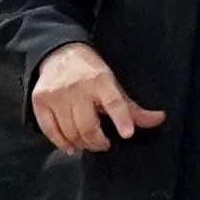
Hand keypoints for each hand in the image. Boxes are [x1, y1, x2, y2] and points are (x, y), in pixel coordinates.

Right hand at [30, 42, 165, 153]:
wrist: (59, 53)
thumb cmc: (91, 73)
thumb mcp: (113, 84)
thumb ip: (133, 107)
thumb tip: (160, 119)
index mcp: (100, 80)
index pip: (114, 102)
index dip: (122, 119)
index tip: (127, 134)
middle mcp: (77, 88)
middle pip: (88, 126)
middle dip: (98, 142)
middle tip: (104, 144)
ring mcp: (56, 95)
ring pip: (70, 132)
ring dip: (81, 144)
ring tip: (89, 143)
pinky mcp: (40, 101)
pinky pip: (50, 131)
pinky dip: (61, 143)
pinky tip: (70, 147)